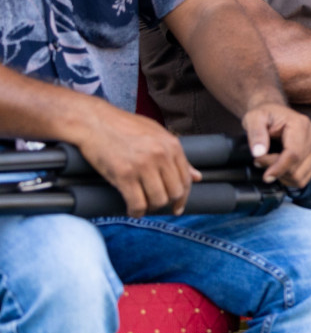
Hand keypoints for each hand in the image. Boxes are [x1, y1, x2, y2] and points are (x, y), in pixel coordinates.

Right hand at [76, 101, 199, 216]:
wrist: (92, 121)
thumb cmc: (123, 126)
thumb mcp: (156, 134)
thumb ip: (176, 156)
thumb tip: (196, 176)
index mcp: (171, 145)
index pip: (186, 179)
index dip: (183, 197)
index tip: (178, 207)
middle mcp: (161, 155)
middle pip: (174, 192)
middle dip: (166, 203)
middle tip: (155, 204)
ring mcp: (143, 165)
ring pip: (158, 200)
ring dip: (150, 208)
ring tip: (142, 205)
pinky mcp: (124, 175)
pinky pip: (137, 203)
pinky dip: (136, 211)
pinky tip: (132, 210)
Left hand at [242, 103, 310, 188]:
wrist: (274, 112)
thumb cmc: (265, 114)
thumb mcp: (253, 118)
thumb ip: (256, 134)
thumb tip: (259, 152)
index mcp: (300, 124)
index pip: (294, 154)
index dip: (279, 168)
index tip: (266, 176)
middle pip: (298, 166)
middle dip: (277, 170)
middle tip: (260, 162)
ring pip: (302, 174)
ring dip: (283, 175)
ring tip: (270, 165)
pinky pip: (305, 176)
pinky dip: (291, 178)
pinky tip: (280, 170)